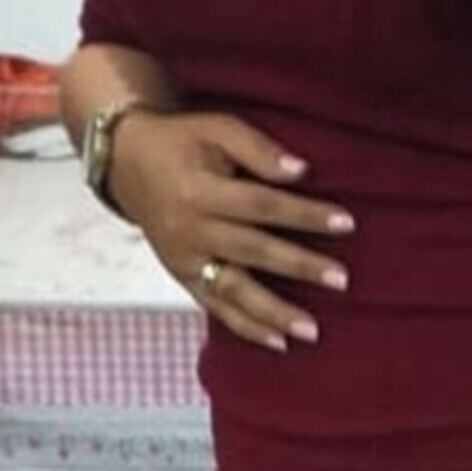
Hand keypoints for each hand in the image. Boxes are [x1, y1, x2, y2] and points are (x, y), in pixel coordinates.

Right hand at [110, 110, 353, 351]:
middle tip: (341, 279)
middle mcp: (190, 230)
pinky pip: (215, 307)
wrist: (126, 162)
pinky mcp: (182, 277)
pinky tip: (278, 342)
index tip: (345, 222)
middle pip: (252, 251)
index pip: (261, 205)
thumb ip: (258, 150)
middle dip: (299, 267)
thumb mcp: (217, 128)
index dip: (304, 214)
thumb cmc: (180, 141)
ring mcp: (184, 260)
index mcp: (200, 191)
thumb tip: (301, 171)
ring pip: (233, 291)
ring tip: (311, 330)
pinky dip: (246, 327)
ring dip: (273, 313)